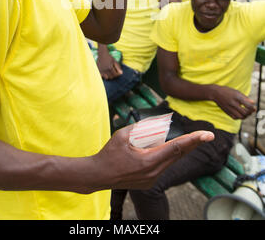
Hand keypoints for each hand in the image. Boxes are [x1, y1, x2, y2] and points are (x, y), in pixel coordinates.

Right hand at [90, 126, 213, 190]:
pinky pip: (163, 165)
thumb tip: (159, 125)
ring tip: (176, 140)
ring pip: (171, 160)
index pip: (176, 147)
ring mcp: (152, 179)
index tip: (207, 135)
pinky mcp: (150, 182)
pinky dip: (165, 155)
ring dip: (177, 148)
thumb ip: (143, 129)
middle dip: (192, 143)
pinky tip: (156, 149)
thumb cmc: (109, 153)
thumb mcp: (124, 135)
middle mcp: (154, 173)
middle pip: (178, 154)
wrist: (98, 175)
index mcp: (149, 161)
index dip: (193, 139)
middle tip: (208, 135)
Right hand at [97, 52, 122, 79]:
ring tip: (110, 73)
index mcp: (110, 68)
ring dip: (109, 76)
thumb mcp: (115, 61)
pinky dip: (104, 76)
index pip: (115, 75)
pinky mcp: (98, 71)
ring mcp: (101, 71)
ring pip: (106, 78)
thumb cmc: (109, 57)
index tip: (118, 73)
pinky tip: (105, 73)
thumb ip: (118, 67)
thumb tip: (121, 73)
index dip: (118, 74)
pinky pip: (102, 76)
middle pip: (111, 77)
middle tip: (114, 73)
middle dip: (114, 76)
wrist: (102, 54)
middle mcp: (105, 70)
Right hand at [211, 85, 255, 119]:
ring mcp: (229, 108)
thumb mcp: (237, 92)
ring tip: (246, 113)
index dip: (252, 108)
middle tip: (250, 111)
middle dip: (250, 113)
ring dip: (245, 116)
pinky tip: (240, 114)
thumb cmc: (227, 91)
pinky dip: (239, 117)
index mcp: (237, 97)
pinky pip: (235, 118)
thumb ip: (245, 98)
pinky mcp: (227, 112)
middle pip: (245, 112)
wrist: (215, 93)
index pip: (248, 105)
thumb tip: (253, 103)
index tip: (253, 107)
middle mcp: (233, 103)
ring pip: (241, 117)